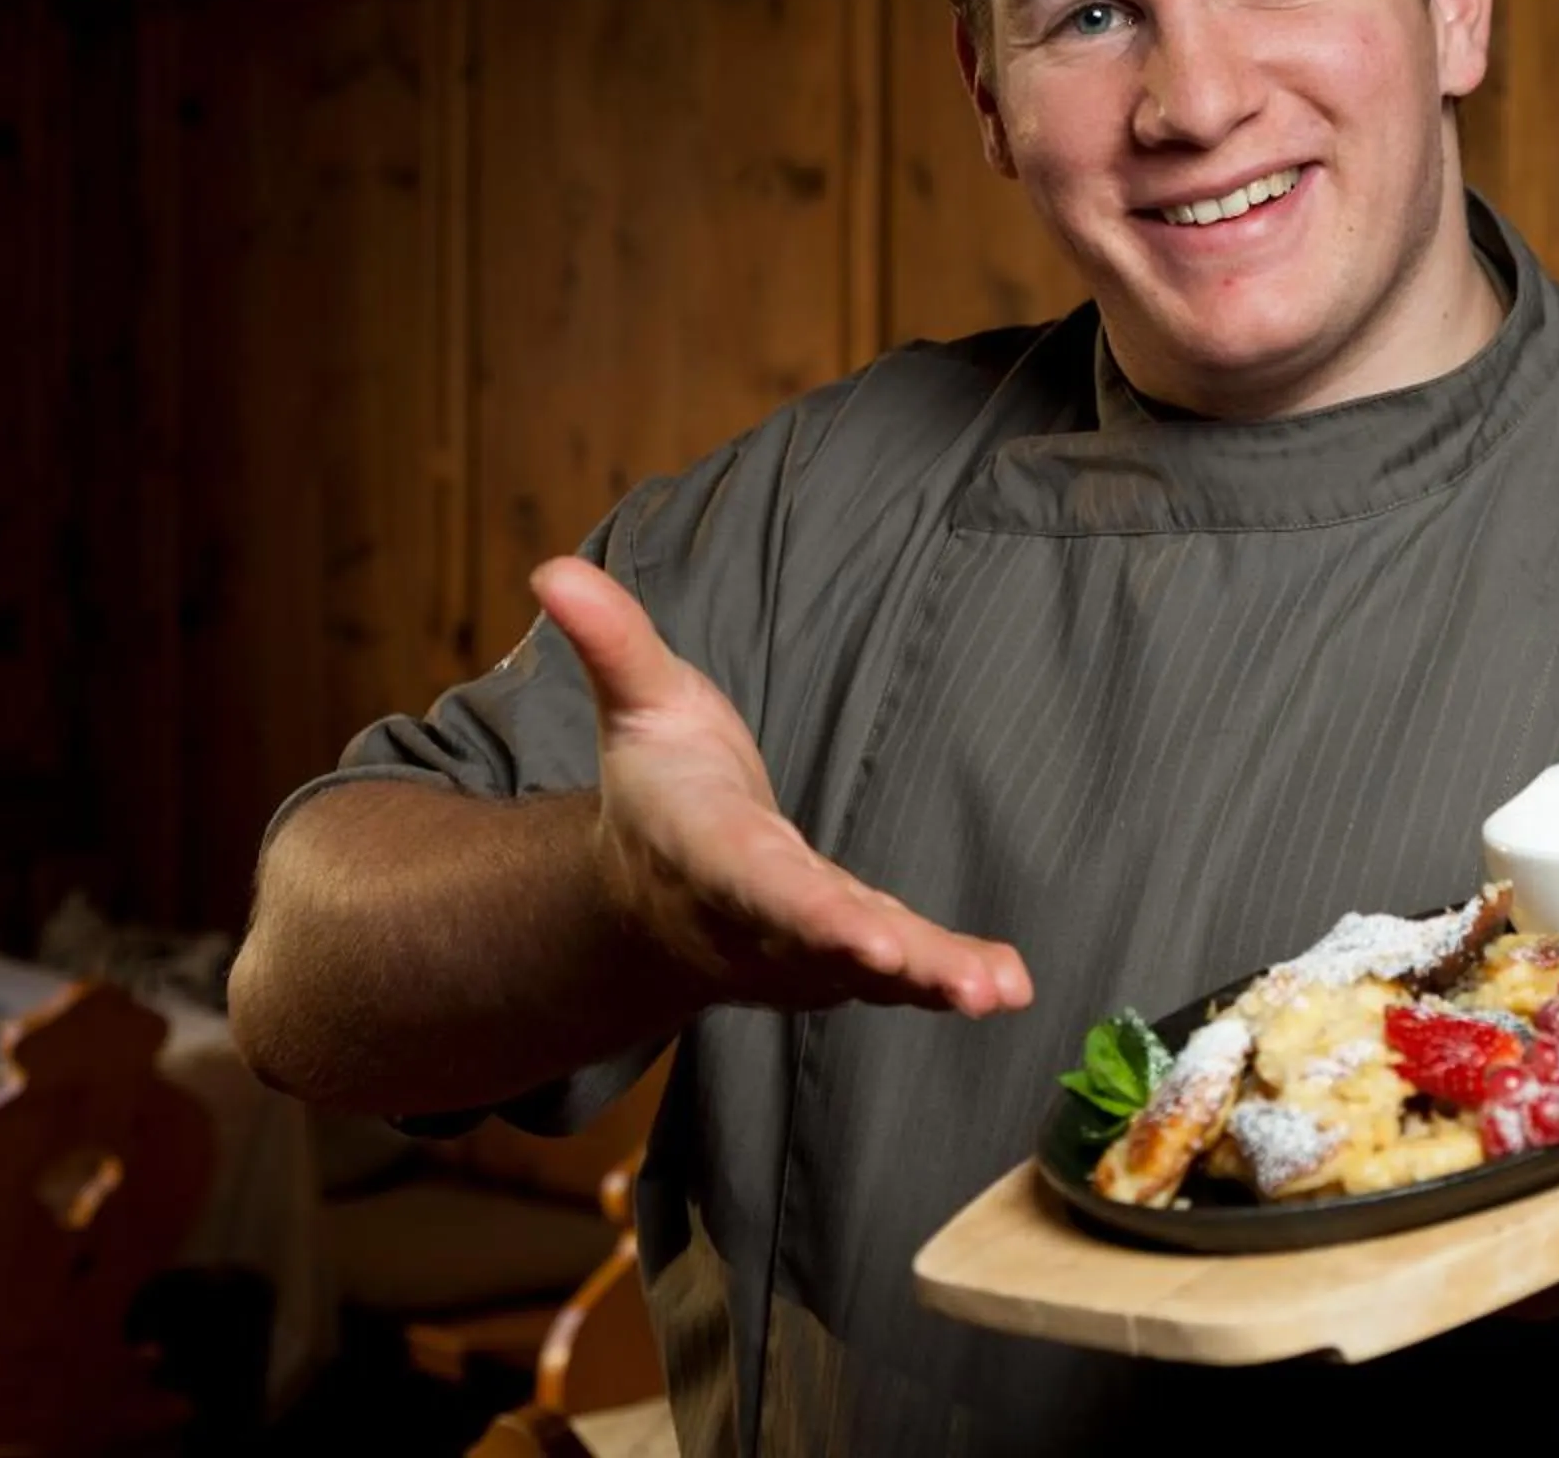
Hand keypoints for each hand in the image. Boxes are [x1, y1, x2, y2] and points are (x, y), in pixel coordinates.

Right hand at [531, 555, 1033, 1019]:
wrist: (644, 901)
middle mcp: (750, 916)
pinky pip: (893, 978)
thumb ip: (614, 641)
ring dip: (933, 979)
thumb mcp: (638, 703)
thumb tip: (552, 569)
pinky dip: (946, 984)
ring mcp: (795, 952)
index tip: (867, 936)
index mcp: (704, 848)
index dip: (807, 910)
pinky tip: (1006, 988)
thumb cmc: (659, 787)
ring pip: (866, 970)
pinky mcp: (836, 965)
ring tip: (998, 989)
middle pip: (817, 938)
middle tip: (935, 971)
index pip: (757, 880)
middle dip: (875, 954)